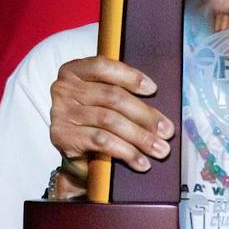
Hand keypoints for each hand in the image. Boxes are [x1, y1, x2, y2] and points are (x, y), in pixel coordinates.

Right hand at [48, 56, 172, 196]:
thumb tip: (159, 108)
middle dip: (144, 114)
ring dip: (140, 137)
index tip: (153, 89)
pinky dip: (126, 151)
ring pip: (109, 120)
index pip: (103, 67)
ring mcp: (61, 113)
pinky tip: (141, 161)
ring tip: (160, 149)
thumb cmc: (97, 124)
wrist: (78, 160)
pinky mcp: (63, 137)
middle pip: (112, 97)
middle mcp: (64, 89)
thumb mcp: (106, 102)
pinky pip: (101, 141)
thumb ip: (123, 94)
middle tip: (167, 131)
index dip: (130, 76)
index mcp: (74, 71)